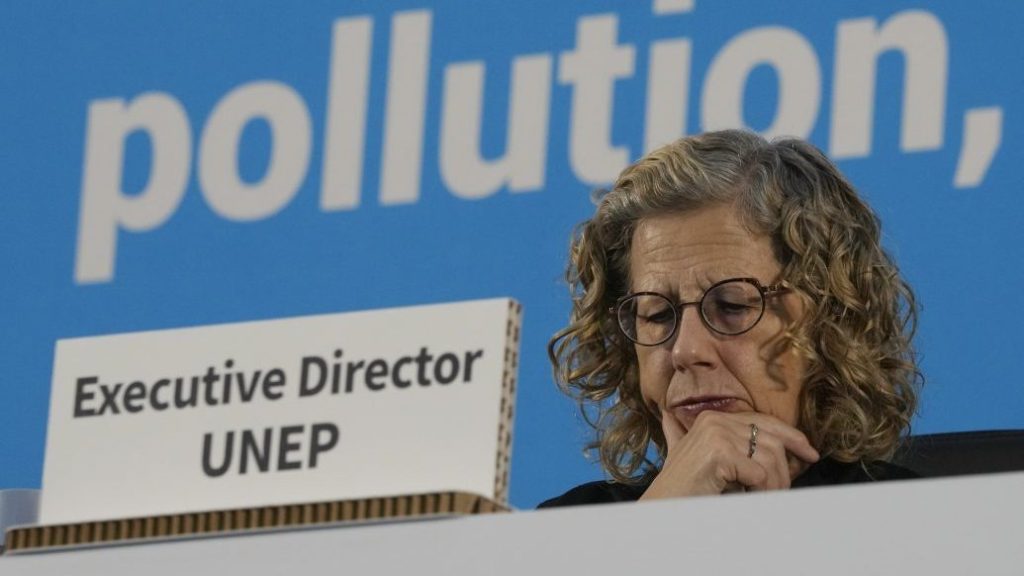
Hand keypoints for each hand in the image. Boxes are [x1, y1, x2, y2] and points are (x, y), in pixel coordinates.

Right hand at [639, 409, 819, 499]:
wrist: (663, 506)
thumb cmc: (683, 487)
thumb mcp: (691, 454)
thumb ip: (686, 434)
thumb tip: (673, 417)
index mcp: (712, 418)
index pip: (763, 421)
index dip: (791, 436)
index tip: (810, 453)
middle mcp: (715, 420)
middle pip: (771, 440)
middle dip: (786, 468)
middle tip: (787, 490)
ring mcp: (717, 435)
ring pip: (770, 458)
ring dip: (775, 484)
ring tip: (768, 498)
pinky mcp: (720, 453)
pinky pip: (760, 474)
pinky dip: (762, 491)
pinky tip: (751, 498)